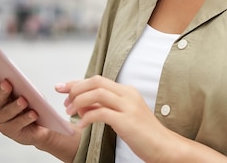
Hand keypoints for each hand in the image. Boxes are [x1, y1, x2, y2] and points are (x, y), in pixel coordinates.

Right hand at [0, 50, 48, 145]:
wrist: (39, 125)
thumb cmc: (30, 102)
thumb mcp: (24, 89)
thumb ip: (16, 82)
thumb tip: (10, 77)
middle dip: (1, 90)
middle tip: (7, 83)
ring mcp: (0, 121)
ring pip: (8, 112)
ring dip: (16, 106)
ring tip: (24, 101)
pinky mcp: (10, 132)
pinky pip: (18, 124)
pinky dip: (26, 118)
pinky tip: (33, 113)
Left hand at [56, 75, 174, 161]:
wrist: (163, 146)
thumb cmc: (143, 134)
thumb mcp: (123, 115)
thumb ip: (105, 107)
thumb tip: (83, 106)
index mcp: (127, 91)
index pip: (98, 79)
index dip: (77, 82)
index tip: (62, 87)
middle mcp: (127, 94)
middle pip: (96, 81)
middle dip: (75, 88)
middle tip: (64, 100)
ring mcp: (128, 106)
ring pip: (96, 93)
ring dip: (78, 101)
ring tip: (70, 112)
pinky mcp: (126, 120)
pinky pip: (100, 113)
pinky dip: (86, 118)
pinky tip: (80, 126)